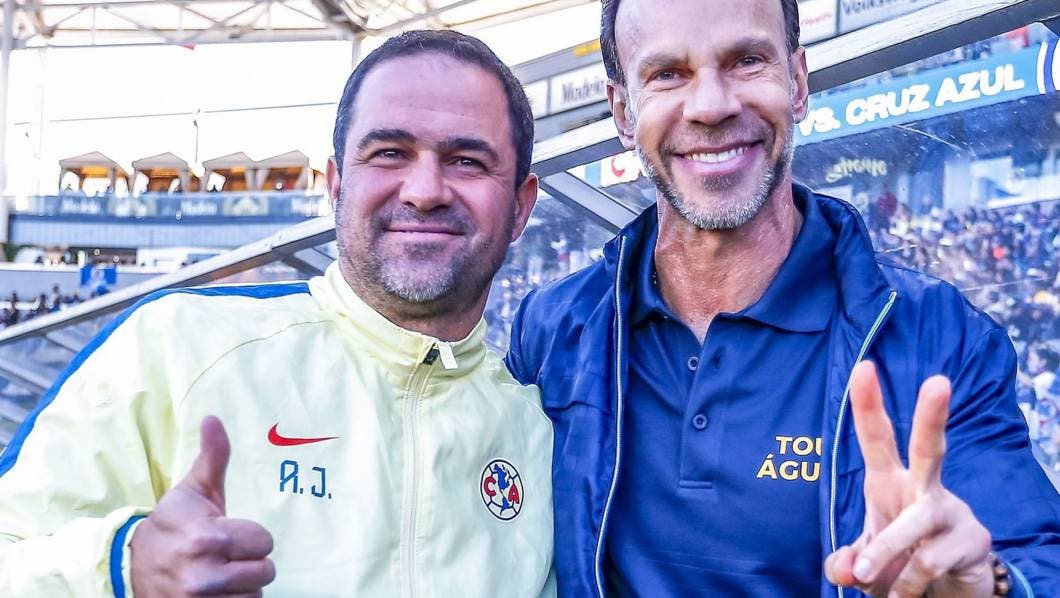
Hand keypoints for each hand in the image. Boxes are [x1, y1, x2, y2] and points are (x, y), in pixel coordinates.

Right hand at [131, 416, 275, 596]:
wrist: (132, 566)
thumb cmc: (172, 525)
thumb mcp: (193, 490)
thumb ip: (212, 457)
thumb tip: (213, 418)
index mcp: (208, 538)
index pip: (264, 541)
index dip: (251, 536)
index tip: (228, 533)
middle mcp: (204, 574)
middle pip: (265, 570)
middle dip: (249, 561)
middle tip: (225, 554)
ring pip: (255, 594)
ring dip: (242, 585)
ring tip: (219, 573)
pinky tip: (216, 591)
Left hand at [824, 362, 993, 597]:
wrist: (946, 590)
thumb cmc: (898, 559)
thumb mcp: (864, 561)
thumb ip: (847, 562)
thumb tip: (845, 569)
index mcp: (889, 480)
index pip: (876, 437)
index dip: (868, 404)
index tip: (864, 366)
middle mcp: (923, 487)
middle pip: (929, 446)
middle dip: (933, 415)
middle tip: (939, 381)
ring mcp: (951, 511)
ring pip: (915, 523)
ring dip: (886, 550)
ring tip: (869, 578)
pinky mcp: (972, 540)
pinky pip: (927, 564)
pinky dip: (906, 586)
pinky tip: (906, 594)